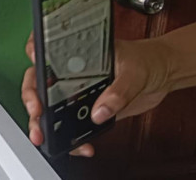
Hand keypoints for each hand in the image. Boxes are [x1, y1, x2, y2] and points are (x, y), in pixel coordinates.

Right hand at [21, 33, 175, 156]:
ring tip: (45, 136)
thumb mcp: (134, 72)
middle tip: (37, 113)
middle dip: (32, 99)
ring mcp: (77, 91)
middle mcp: (71, 71)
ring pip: (50, 106)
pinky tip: (81, 145)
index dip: (33, 57)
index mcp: (78, 52)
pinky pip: (70, 124)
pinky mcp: (86, 108)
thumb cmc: (146, 59)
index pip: (45, 49)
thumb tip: (100, 110)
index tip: (35, 71)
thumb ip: (117, 91)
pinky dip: (72, 139)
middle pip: (39, 82)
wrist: (162, 74)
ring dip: (44, 123)